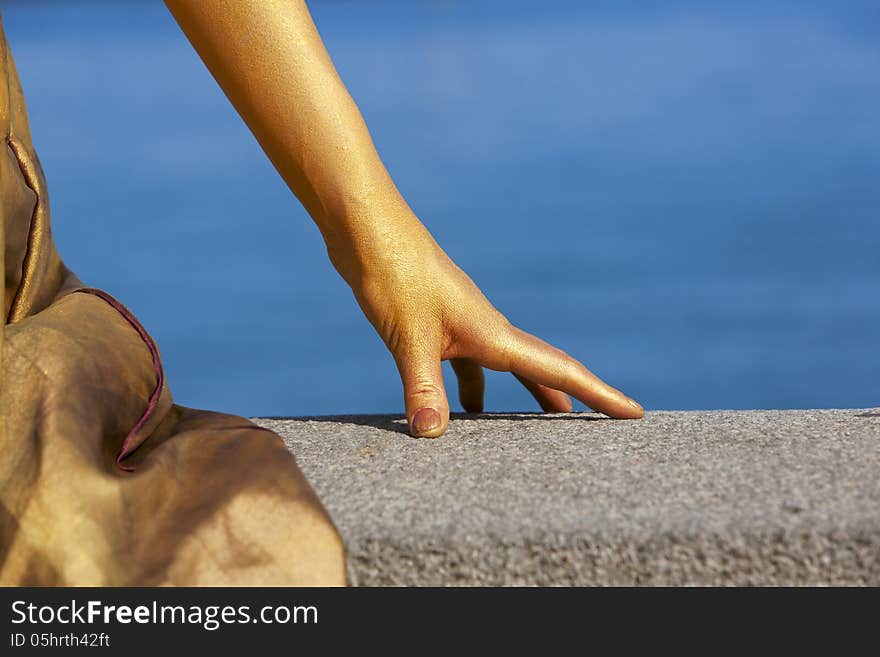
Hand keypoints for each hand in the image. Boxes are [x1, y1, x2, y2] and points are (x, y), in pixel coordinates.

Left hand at [331, 214, 643, 437]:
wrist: (367, 229)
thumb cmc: (393, 275)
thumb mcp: (409, 339)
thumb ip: (423, 389)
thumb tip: (433, 436)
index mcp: (494, 333)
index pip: (559, 370)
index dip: (600, 395)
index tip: (635, 414)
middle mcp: (488, 328)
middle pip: (541, 369)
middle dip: (570, 398)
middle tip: (598, 426)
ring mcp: (464, 323)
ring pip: (505, 368)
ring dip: (523, 396)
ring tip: (534, 428)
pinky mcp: (437, 322)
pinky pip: (468, 363)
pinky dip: (472, 387)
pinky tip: (461, 406)